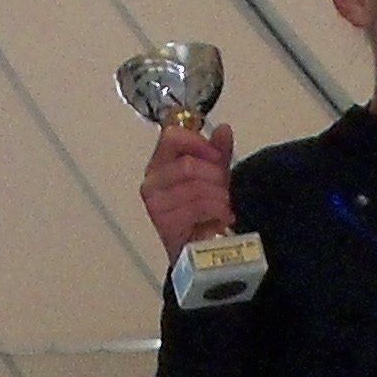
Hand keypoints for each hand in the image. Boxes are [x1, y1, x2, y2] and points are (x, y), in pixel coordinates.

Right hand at [139, 122, 236, 260]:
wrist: (196, 246)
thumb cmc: (201, 208)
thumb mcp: (214, 174)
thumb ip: (218, 152)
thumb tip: (223, 129)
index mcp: (159, 163)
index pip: (172, 137)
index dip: (198, 142)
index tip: (216, 155)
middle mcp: (151, 181)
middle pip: (187, 164)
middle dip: (214, 175)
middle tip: (224, 188)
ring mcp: (156, 203)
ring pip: (195, 186)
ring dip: (219, 196)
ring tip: (224, 206)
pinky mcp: (165, 223)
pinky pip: (197, 207)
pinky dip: (216, 211)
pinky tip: (220, 218)